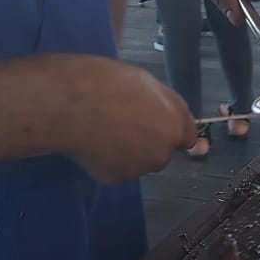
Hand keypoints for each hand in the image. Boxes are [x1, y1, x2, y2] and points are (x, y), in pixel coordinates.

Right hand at [62, 57, 195, 178]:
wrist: (70, 105)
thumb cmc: (107, 83)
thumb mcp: (145, 81)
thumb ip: (165, 104)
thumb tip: (170, 116)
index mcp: (173, 126)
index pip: (188, 137)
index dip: (174, 129)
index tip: (164, 126)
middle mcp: (161, 153)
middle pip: (161, 150)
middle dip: (149, 139)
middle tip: (124, 119)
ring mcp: (136, 169)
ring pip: (137, 161)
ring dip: (127, 150)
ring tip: (103, 128)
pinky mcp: (112, 178)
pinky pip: (114, 168)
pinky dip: (106, 158)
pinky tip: (92, 141)